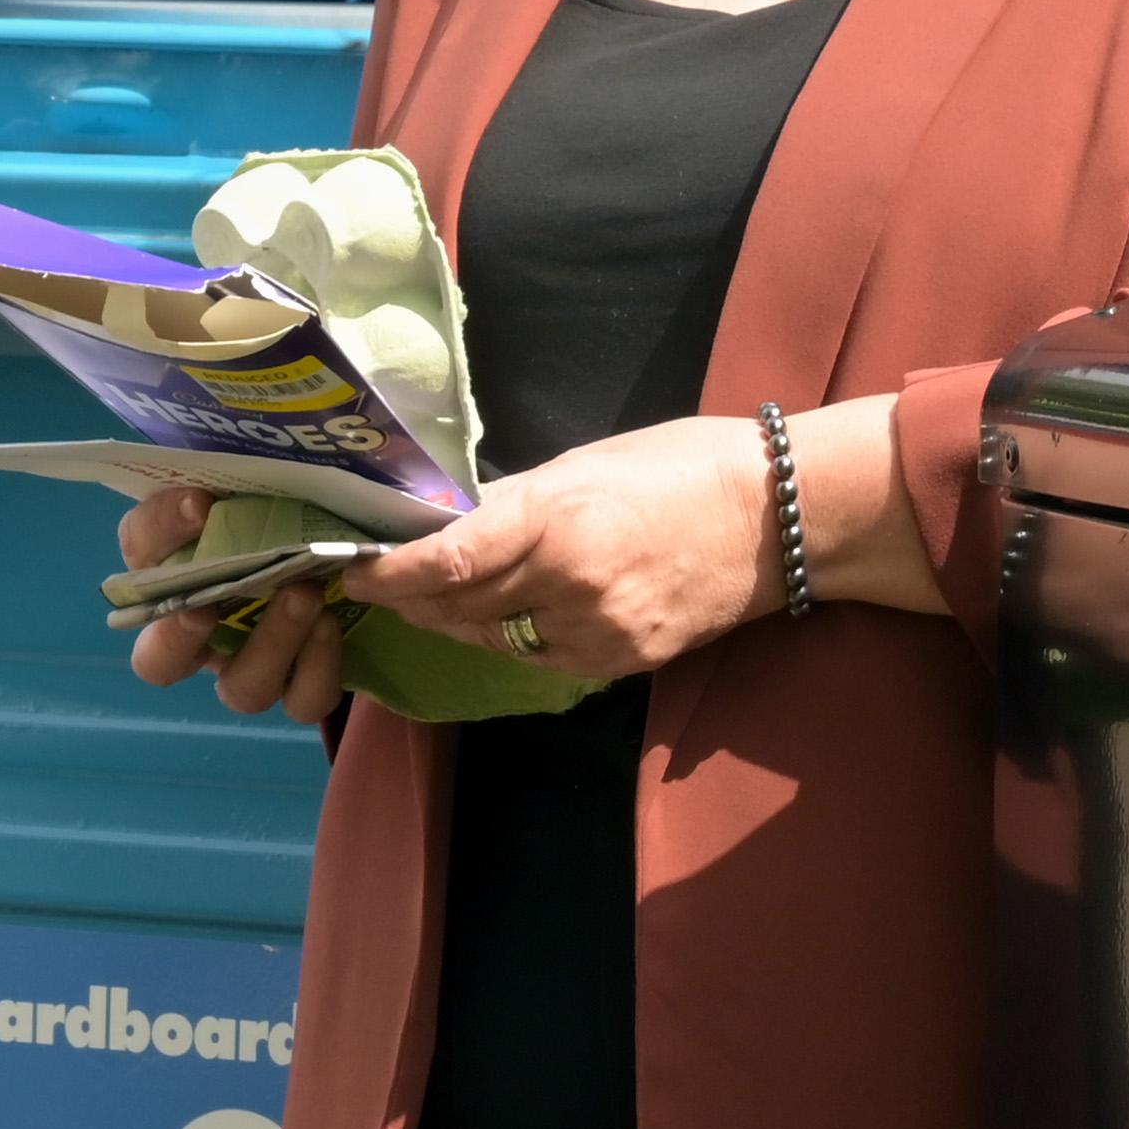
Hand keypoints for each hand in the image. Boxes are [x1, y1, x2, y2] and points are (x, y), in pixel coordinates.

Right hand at [114, 485, 349, 723]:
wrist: (351, 546)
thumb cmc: (287, 507)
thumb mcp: (255, 482)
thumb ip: (228, 477)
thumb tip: (213, 479)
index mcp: (170, 573)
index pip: (138, 549)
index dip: (160, 530)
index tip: (200, 502)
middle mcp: (199, 633)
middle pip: (155, 662)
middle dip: (176, 638)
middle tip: (207, 604)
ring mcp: (249, 668)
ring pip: (240, 689)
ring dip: (269, 644)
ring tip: (304, 593)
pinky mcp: (301, 687)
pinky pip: (302, 699)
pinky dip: (318, 666)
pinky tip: (333, 622)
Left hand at [362, 414, 783, 679]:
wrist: (777, 518)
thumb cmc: (681, 466)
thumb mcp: (585, 465)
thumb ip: (514, 503)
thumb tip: (450, 522)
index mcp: (556, 519)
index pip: (447, 559)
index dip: (390, 572)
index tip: (351, 569)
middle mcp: (570, 584)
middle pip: (461, 606)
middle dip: (414, 596)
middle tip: (381, 579)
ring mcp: (600, 632)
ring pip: (495, 639)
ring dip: (459, 620)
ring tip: (435, 596)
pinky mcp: (624, 663)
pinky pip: (543, 658)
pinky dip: (513, 638)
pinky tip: (506, 614)